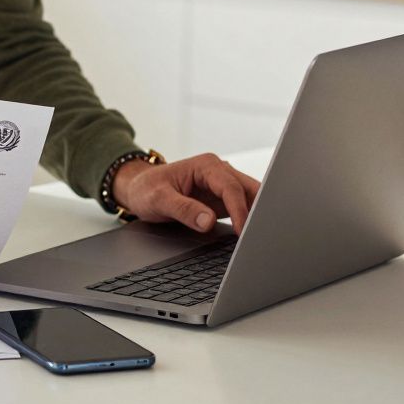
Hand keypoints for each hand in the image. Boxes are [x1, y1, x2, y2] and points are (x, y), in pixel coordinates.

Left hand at [112, 153, 261, 234]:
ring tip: (260, 238)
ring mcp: (223, 185)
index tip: (243, 231)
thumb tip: (207, 221)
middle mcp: (218, 172)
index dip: (239, 210)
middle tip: (262, 235)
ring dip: (256, 216)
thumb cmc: (147, 189)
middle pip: (249, 189)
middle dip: (258, 210)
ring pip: (251, 198)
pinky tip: (251, 236)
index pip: (230, 187)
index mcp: (205, 166)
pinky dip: (249, 220)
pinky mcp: (223, 199)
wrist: (140, 188)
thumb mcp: (158, 199)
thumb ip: (183, 209)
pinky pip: (243, 208)